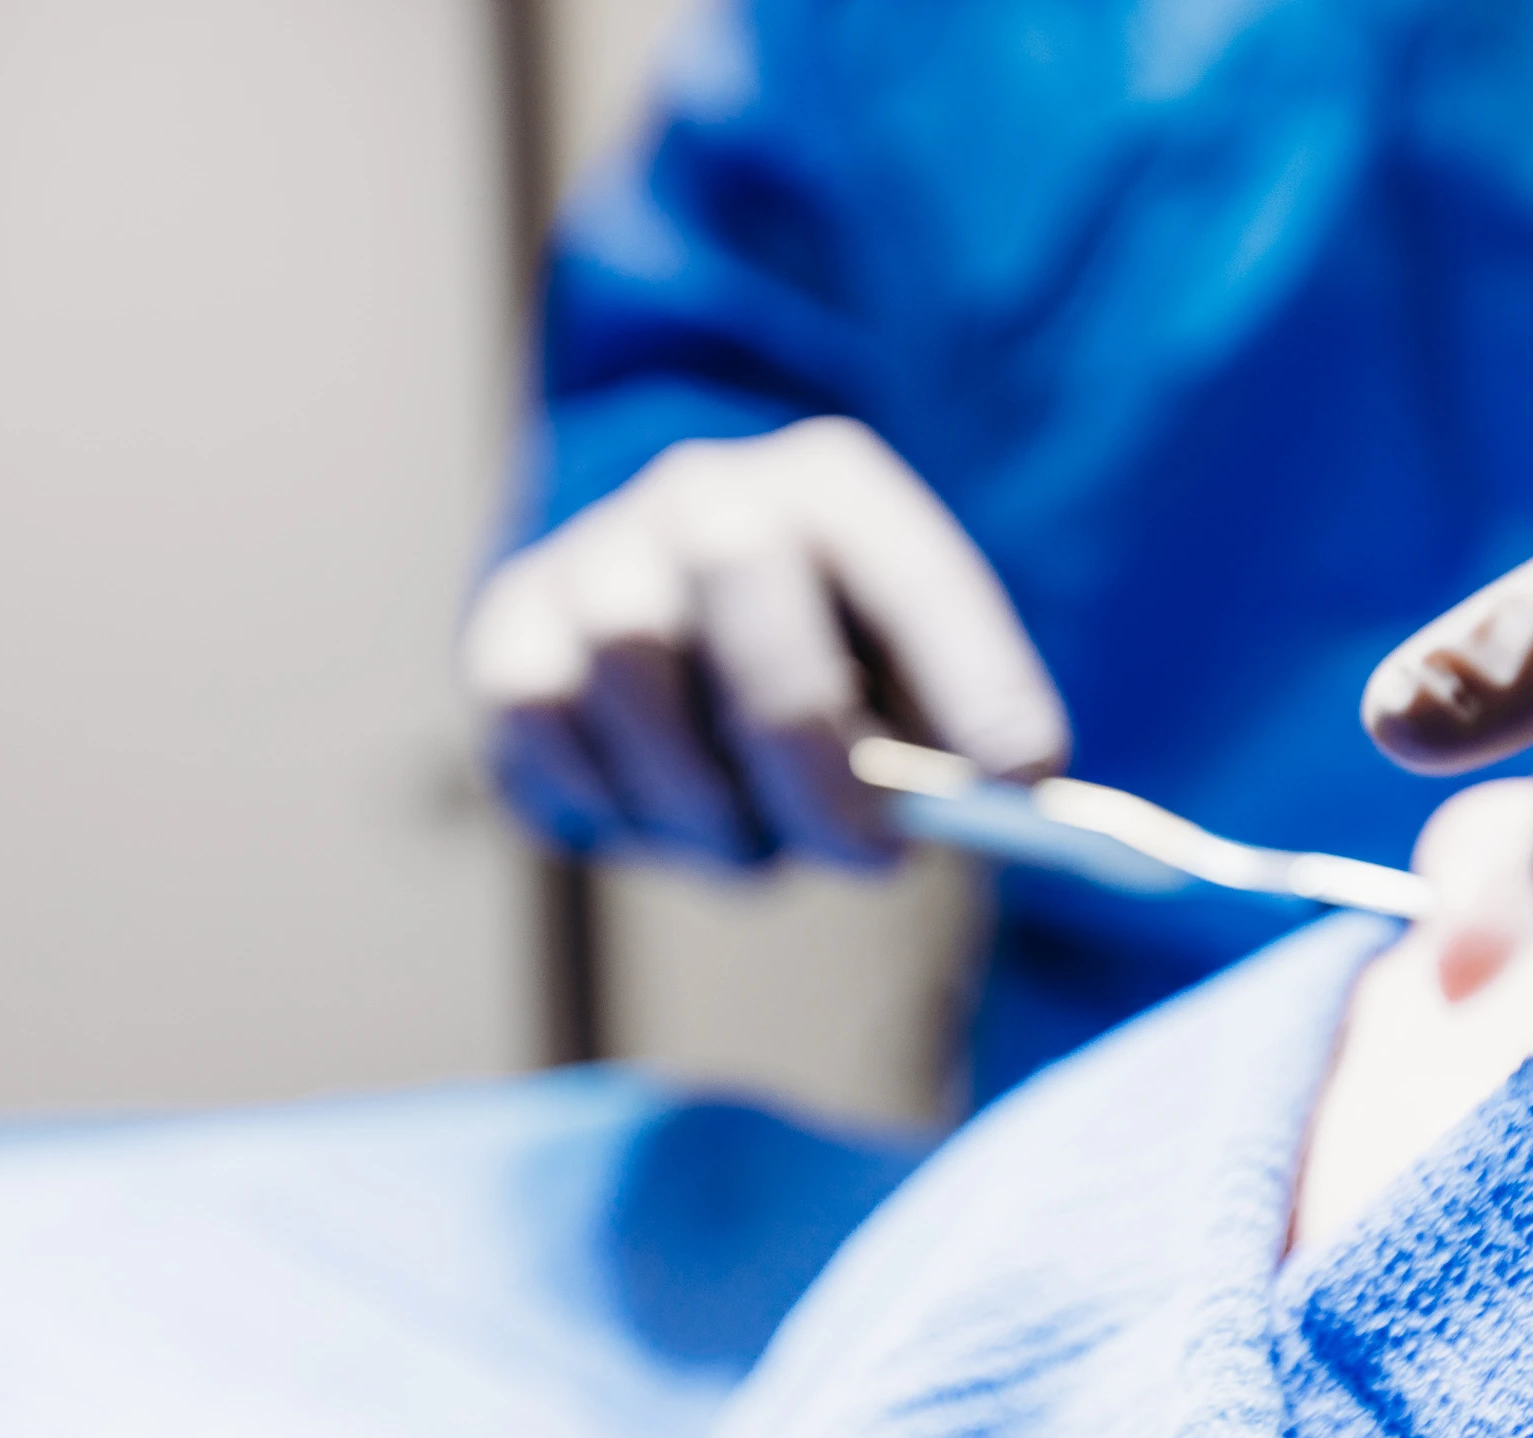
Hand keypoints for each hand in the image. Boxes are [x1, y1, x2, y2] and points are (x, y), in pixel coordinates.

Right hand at [462, 416, 1068, 865]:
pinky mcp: (506, 633)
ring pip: (629, 667)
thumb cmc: (826, 663)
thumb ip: (960, 726)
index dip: (973, 671)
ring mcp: (595, 553)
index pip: (912, 566)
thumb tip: (1014, 790)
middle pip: (739, 579)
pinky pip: (542, 726)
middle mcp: (707, 493)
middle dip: (809, 748)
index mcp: (835, 487)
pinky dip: (614, 804)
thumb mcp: (911, 676)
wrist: (670, 622)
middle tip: (871, 856)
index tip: (1025, 776)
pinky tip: (666, 814)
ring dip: (707, 798)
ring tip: (754, 840)